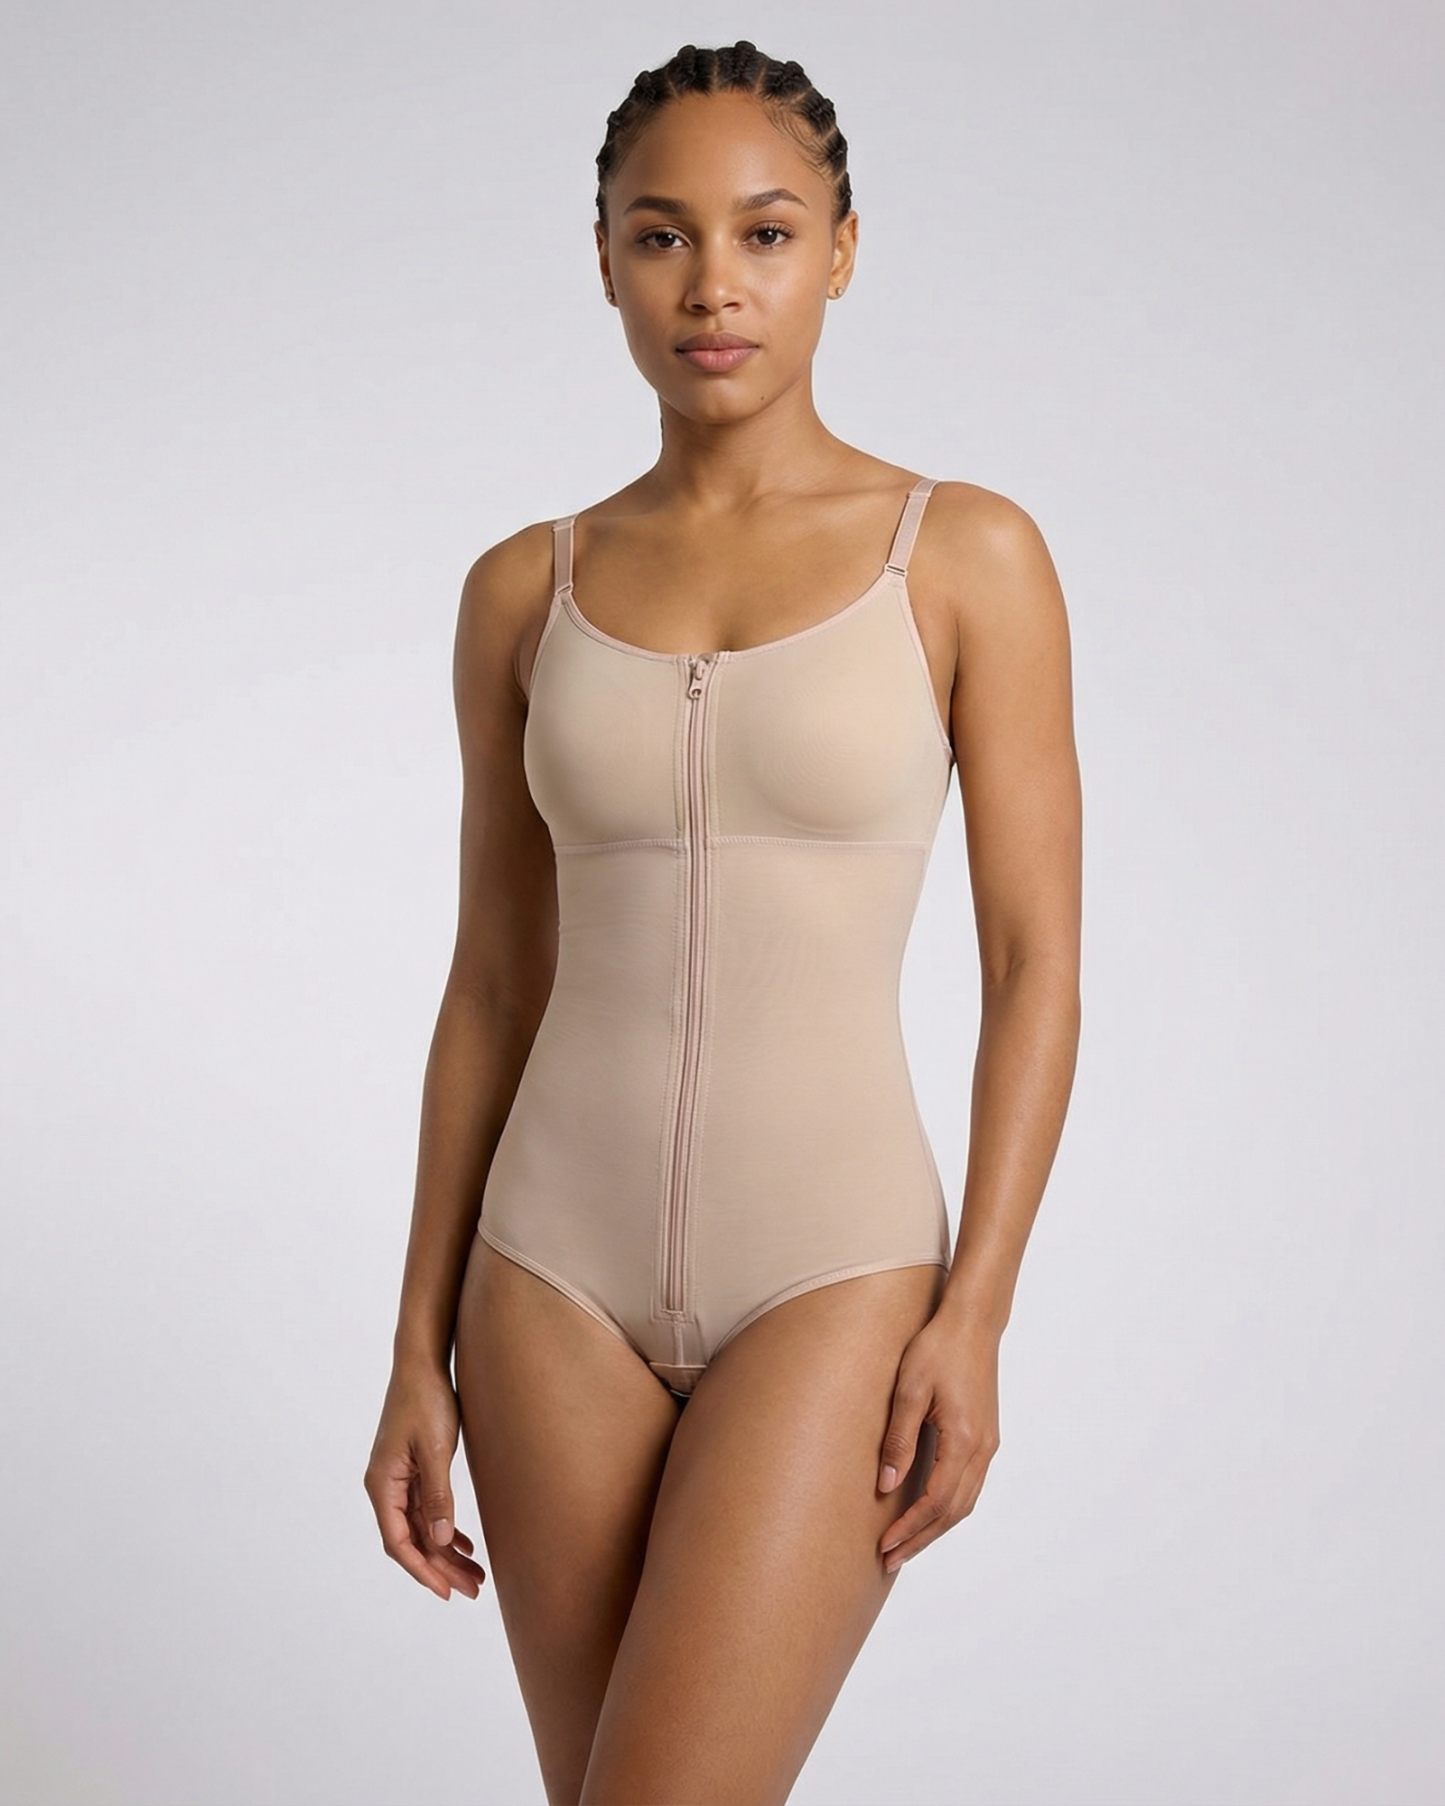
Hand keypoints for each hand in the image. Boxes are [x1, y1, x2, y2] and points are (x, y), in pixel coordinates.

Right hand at [364, 1363, 486, 1600]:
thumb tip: (440, 1541)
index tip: (446, 1593)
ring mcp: (399, 1480)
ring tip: (476, 1575)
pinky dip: (445, 1530)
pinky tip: (465, 1545)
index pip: (398, 1542)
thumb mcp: (435, 1449)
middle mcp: (386, 1487)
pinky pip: (426, 1511)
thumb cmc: (426, 1400)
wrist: (423, 1364)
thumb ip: (437, 1495)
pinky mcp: (413, 1470)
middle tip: (473, 1590)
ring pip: (422, 1529)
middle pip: (412, 1541)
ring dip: (446, 1553)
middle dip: (441, 1569)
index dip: (422, 1570)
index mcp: (383, 1484)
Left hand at [875, 1314, 1000, 1571]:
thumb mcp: (910, 1390)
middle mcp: (982, 1449)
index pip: (936, 1501)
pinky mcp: (986, 1436)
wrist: (973, 1322)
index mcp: (964, 1439)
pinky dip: (948, 1507)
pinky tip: (928, 1511)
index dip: (910, 1528)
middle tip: (890, 1559)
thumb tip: (885, 1485)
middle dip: (921, 1538)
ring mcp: (988, 1444)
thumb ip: (899, 1439)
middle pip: (953, 1512)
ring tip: (905, 1544)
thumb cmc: (938, 1348)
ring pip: (964, 1502)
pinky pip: (969, 1485)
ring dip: (935, 1528)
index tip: (885, 1546)